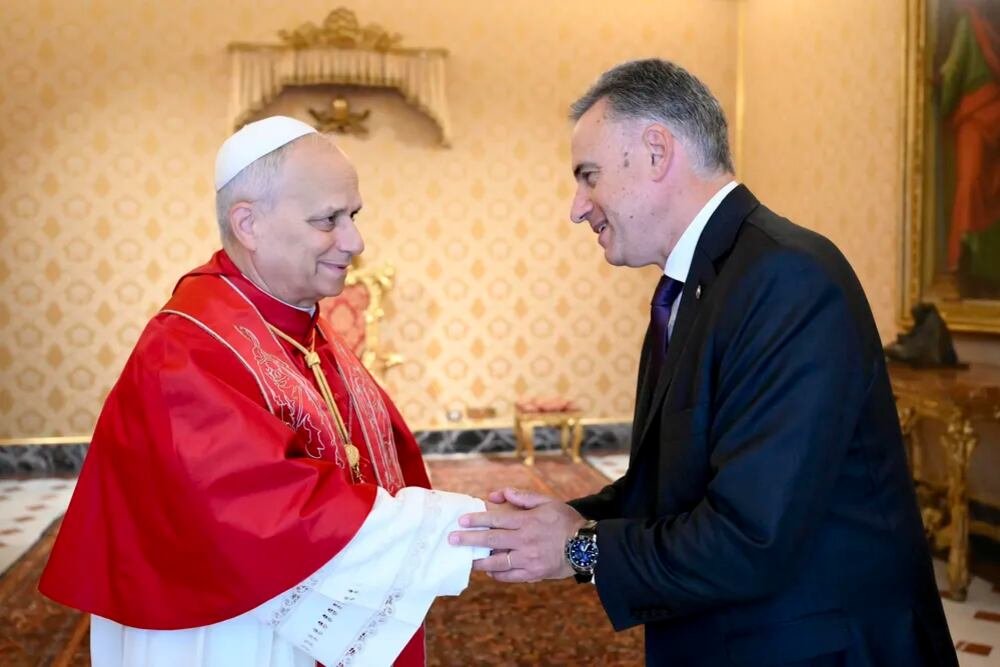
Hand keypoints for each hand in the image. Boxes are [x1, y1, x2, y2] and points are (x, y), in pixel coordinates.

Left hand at [449, 487, 585, 582]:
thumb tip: (498, 494)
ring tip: (468, 561)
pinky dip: (498, 575)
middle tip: (453, 540)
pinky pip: (511, 576)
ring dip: (480, 562)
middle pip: (491, 541)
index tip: (462, 521)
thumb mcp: (547, 501)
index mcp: (527, 522)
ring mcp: (528, 559)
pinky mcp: (534, 574)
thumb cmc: (567, 521)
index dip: (477, 520)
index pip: (496, 520)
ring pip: (498, 562)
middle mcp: (524, 541)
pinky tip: (490, 572)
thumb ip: (522, 496)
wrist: (587, 546)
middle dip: (469, 540)